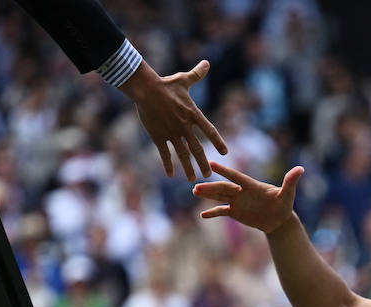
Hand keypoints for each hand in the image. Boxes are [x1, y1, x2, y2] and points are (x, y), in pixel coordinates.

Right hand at [118, 61, 227, 181]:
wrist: (145, 89)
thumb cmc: (166, 84)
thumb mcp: (184, 80)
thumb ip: (197, 74)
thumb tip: (206, 63)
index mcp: (193, 114)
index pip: (209, 130)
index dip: (217, 141)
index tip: (225, 152)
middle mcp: (184, 125)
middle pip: (197, 148)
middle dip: (203, 163)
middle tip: (208, 175)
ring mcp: (171, 132)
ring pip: (182, 154)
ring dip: (187, 168)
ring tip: (192, 179)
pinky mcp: (158, 135)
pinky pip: (164, 153)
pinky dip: (167, 164)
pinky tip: (170, 175)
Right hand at [193, 162, 303, 233]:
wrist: (279, 219)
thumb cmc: (284, 204)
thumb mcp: (288, 194)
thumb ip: (290, 181)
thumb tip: (301, 169)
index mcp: (251, 185)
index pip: (235, 177)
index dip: (224, 171)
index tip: (211, 163)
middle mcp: (241, 191)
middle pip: (223, 188)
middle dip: (211, 187)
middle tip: (196, 186)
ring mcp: (237, 201)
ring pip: (219, 197)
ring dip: (208, 195)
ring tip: (195, 191)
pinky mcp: (235, 212)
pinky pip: (222, 211)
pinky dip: (213, 213)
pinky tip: (202, 215)